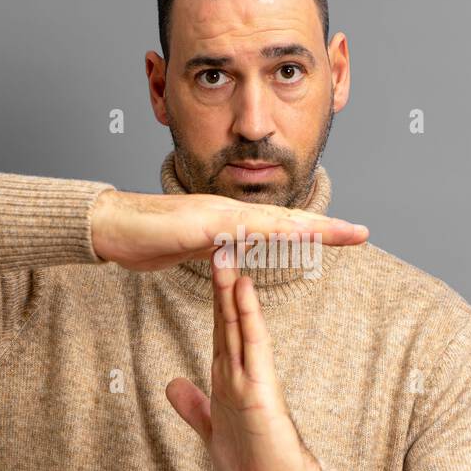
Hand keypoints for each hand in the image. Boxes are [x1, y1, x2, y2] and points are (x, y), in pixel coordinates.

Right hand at [89, 187, 367, 271]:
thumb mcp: (193, 248)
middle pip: (286, 220)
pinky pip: (234, 229)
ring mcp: (213, 215)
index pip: (282, 227)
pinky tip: (281, 235)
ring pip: (268, 221)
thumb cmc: (146, 237)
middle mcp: (228, 213)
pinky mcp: (196, 224)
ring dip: (303, 227)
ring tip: (336, 233)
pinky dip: (259, 232)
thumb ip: (216, 250)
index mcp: (230, 222)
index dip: (316, 231)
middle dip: (325, 227)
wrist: (109, 225)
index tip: (347, 237)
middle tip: (361, 233)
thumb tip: (235, 257)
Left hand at [165, 256, 322, 470]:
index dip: (211, 296)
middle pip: (226, 316)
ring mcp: (251, 378)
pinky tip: (242, 290)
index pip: (218, 327)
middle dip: (220, 279)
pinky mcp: (260, 390)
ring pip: (238, 322)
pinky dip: (247, 316)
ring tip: (226, 249)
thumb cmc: (253, 464)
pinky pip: (252, 345)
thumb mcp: (212, 431)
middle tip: (217, 238)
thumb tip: (172, 385)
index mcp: (227, 378)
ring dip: (230, 285)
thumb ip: (193, 406)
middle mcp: (239, 371)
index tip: (206, 265)